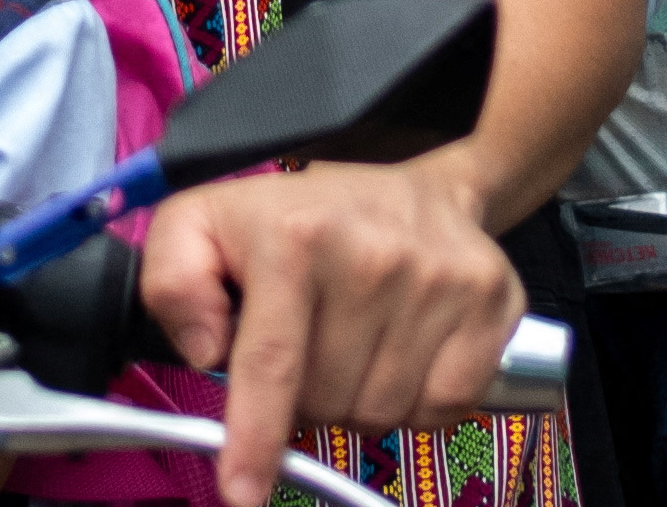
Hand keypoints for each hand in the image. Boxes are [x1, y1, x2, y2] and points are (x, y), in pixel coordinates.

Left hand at [134, 160, 520, 505]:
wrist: (421, 189)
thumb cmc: (303, 220)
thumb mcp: (208, 223)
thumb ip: (173, 280)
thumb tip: (205, 350)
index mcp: (295, 235)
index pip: (272, 362)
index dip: (254, 436)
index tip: (242, 492)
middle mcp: (374, 253)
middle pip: (325, 401)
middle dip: (307, 397)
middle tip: (311, 344)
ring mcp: (441, 277)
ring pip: (382, 413)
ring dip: (361, 400)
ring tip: (359, 343)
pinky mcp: (493, 299)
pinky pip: (444, 408)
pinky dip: (419, 401)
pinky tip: (407, 352)